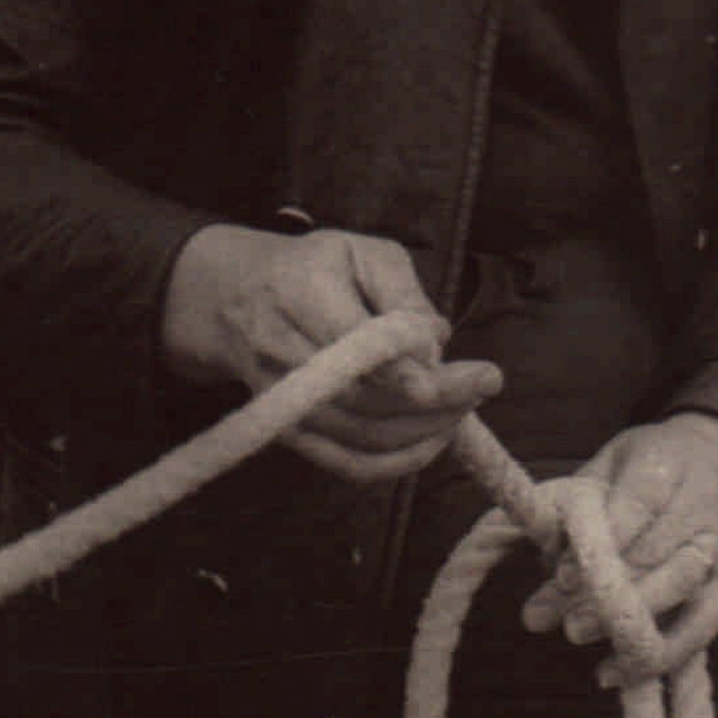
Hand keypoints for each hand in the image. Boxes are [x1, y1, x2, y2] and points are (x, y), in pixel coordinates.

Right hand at [158, 222, 502, 485]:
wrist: (235, 299)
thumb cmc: (313, 269)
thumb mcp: (363, 253)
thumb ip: (403, 292)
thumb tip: (436, 342)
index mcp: (300, 293)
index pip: (357, 343)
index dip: (414, 372)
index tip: (473, 377)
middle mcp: (281, 350)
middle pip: (365, 398)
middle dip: (437, 402)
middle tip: (483, 386)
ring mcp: (282, 399)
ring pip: (362, 436)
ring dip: (425, 432)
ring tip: (464, 408)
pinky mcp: (288, 430)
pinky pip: (346, 464)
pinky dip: (396, 463)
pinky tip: (431, 443)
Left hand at [521, 415, 717, 681]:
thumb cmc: (658, 461)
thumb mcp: (611, 462)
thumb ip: (574, 507)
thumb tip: (539, 559)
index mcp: (665, 468)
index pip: (631, 512)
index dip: (596, 550)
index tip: (560, 576)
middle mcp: (701, 508)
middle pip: (652, 557)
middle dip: (604, 595)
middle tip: (565, 622)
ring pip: (679, 591)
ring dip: (627, 623)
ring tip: (579, 635)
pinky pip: (703, 625)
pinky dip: (661, 654)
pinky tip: (618, 672)